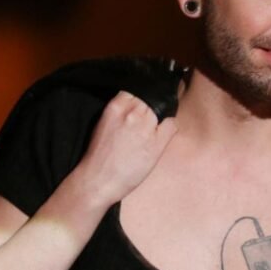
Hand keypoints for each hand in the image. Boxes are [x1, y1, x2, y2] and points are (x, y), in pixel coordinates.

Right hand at [75, 91, 177, 206]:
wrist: (98, 180)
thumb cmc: (98, 155)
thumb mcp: (104, 122)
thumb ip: (120, 110)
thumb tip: (137, 104)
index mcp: (116, 106)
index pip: (137, 89)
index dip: (141, 97)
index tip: (141, 105)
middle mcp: (132, 113)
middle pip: (151, 99)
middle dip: (150, 107)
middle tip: (146, 121)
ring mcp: (146, 127)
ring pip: (162, 109)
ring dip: (160, 117)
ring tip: (152, 130)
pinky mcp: (157, 143)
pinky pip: (172, 124)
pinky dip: (169, 126)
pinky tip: (162, 135)